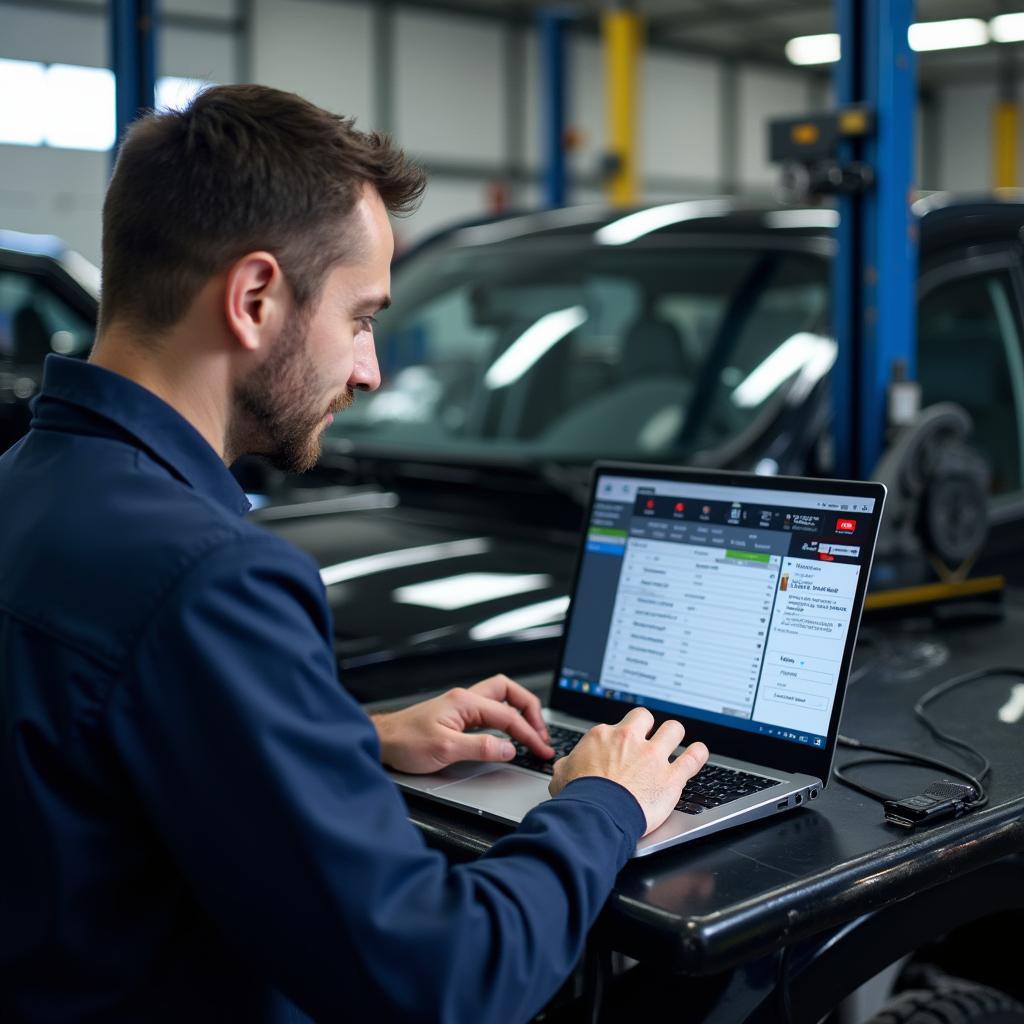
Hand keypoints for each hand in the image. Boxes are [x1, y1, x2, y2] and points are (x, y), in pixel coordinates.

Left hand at [372, 674, 554, 773]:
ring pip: (500, 699)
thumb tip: (509, 748)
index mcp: (465, 702)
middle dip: (530, 710)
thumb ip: (480, 747)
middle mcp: (464, 699)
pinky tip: (507, 734)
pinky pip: (489, 712)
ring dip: (518, 713)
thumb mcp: (445, 749)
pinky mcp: (456, 717)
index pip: (507, 715)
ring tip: (532, 733)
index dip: (528, 733)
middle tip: (541, 733)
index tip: (541, 749)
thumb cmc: (404, 742)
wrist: (381, 741)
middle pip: (509, 692)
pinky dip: (505, 720)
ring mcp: (460, 706)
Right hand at [548, 707, 708, 836]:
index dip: (620, 737)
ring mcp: (652, 757)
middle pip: (646, 717)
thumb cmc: (578, 797)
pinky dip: (698, 754)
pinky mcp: (671, 777)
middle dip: (649, 726)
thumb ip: (568, 765)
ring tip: (676, 739)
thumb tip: (566, 766)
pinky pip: (692, 758)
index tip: (622, 746)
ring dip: (674, 734)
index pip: (617, 727)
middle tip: (649, 737)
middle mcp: (629, 740)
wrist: (594, 816)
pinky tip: (699, 752)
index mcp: (603, 736)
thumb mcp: (561, 775)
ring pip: (673, 729)